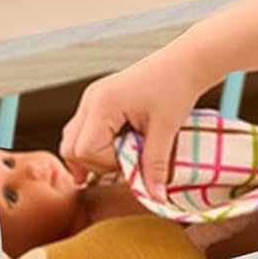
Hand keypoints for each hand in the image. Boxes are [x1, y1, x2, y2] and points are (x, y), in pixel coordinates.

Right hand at [59, 42, 201, 196]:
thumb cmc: (177, 87)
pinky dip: (96, 144)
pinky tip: (118, 149)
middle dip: (96, 163)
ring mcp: (92, 98)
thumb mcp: (166, 129)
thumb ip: (155, 165)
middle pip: (71, 147)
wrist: (186, 62)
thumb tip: (153, 196)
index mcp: (103, 103)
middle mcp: (91, 99)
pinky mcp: (99, 99)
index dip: (107, 163)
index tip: (133, 159)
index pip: (85, 150)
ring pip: (73, 139)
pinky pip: (84, 130)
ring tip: (124, 155)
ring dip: (95, 155)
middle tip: (127, 160)